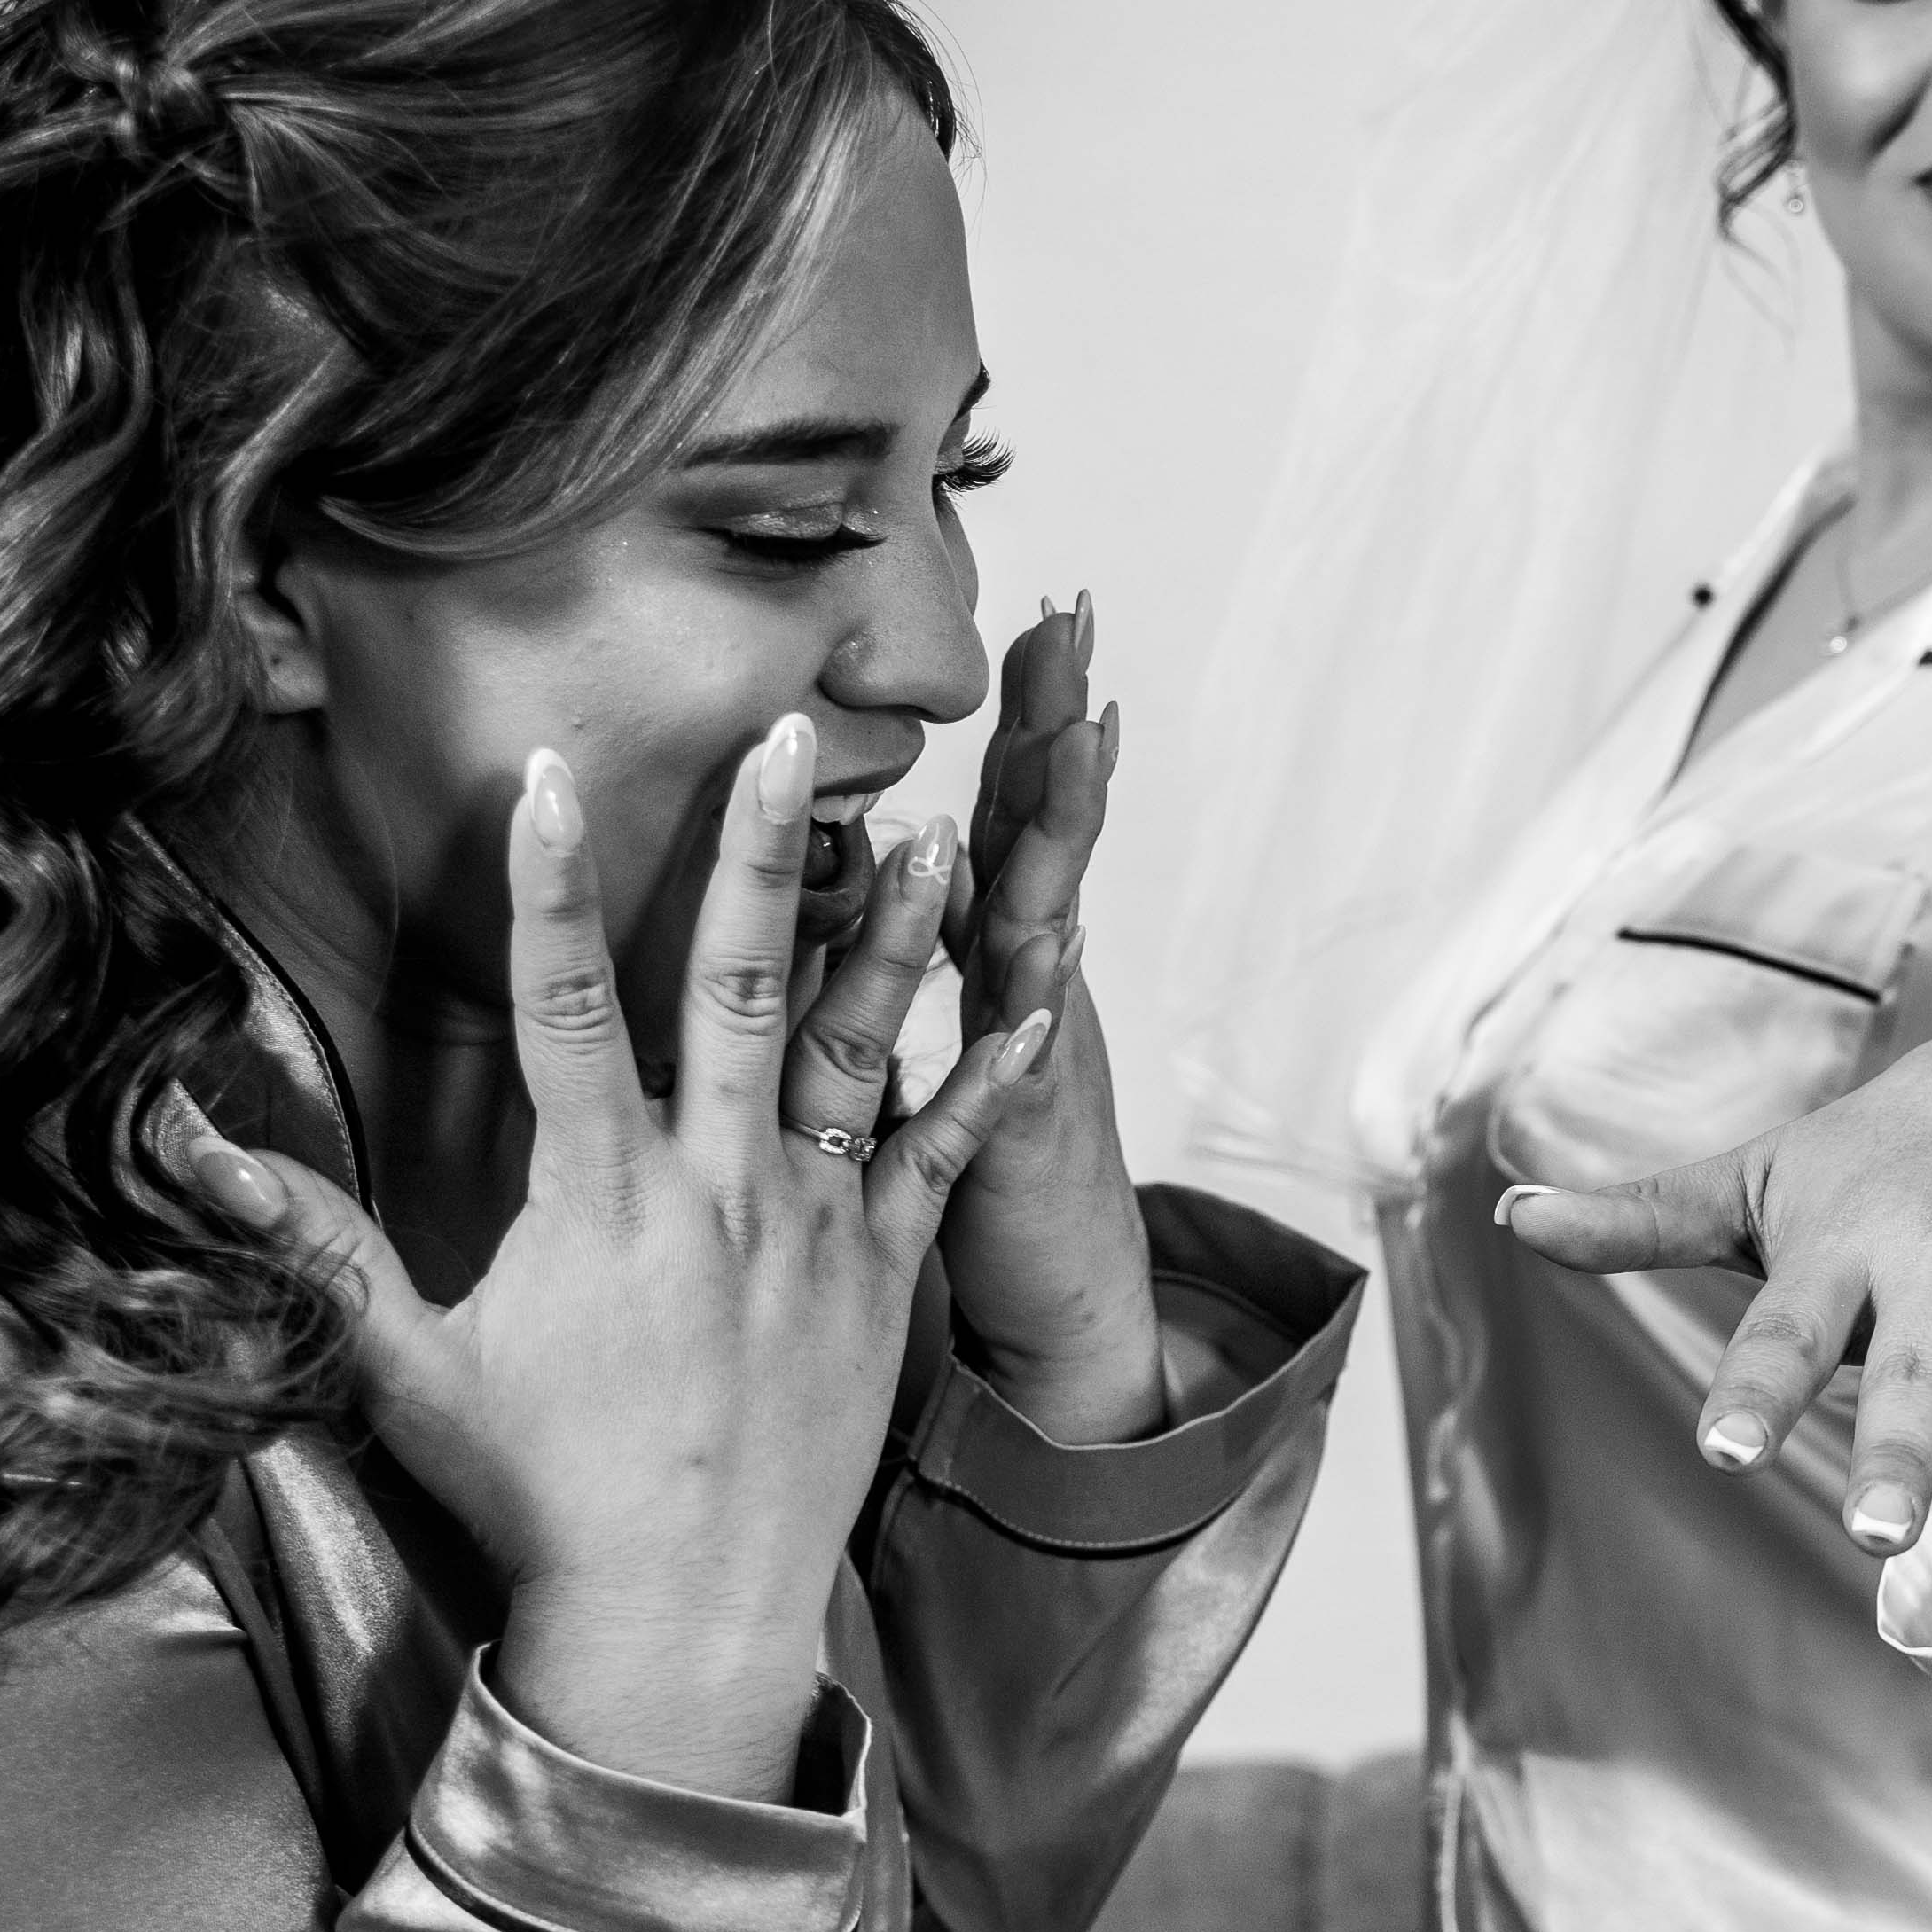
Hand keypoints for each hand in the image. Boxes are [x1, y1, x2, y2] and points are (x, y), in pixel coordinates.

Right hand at [181, 720, 1051, 1798]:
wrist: (682, 1614)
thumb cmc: (538, 1494)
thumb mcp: (405, 1366)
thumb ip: (308, 1245)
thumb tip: (187, 1152)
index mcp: (599, 1197)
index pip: (564, 1005)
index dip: (549, 886)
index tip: (546, 775)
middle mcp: (717, 1192)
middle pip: (739, 986)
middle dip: (757, 849)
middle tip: (783, 736)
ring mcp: (811, 1230)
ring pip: (861, 1049)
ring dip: (894, 935)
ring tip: (933, 830)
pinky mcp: (881, 1280)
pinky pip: (946, 1159)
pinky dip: (993, 1080)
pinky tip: (1041, 1001)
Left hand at [932, 595, 1160, 1444]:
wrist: (1062, 1313)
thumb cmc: (967, 1191)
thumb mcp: (940, 1068)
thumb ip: (897, 976)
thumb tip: (847, 889)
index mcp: (994, 966)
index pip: (1002, 817)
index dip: (1017, 725)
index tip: (1033, 618)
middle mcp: (1030, 987)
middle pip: (1040, 833)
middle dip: (1055, 727)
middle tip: (1073, 619)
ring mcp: (1039, 1049)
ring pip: (1051, 915)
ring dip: (1067, 825)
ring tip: (1084, 728)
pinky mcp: (1025, 1131)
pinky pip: (1032, 1052)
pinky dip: (1043, 995)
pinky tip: (1055, 931)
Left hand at [1496, 1026, 1931, 1556]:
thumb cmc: (1869, 1159)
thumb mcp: (1757, 1181)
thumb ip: (1643, 1217)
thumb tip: (1511, 1216)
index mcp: (1836, 1260)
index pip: (1784, 1335)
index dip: (1758, 1393)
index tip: (1726, 1450)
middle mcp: (1930, 1268)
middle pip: (1909, 1371)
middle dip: (1900, 1447)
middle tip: (1878, 1532)